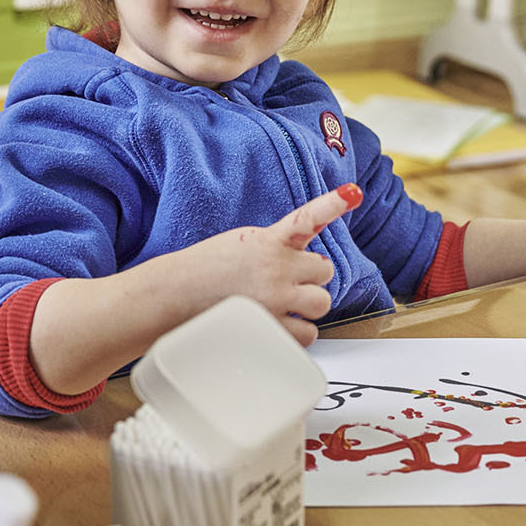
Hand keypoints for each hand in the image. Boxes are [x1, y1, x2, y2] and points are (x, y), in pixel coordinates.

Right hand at [172, 184, 362, 345]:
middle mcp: (277, 268)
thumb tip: (303, 263)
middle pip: (324, 272)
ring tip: (282, 306)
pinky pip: (307, 335)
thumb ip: (275, 248)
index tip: (352, 191)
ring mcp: (276, 300)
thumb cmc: (203, 270)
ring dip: (307, 307)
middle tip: (287, 284)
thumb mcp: (241, 244)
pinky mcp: (272, 329)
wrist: (173, 297)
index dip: (333, 203)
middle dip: (310, 279)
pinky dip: (296, 334)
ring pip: (321, 305)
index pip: (307, 218)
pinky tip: (276, 326)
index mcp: (269, 242)